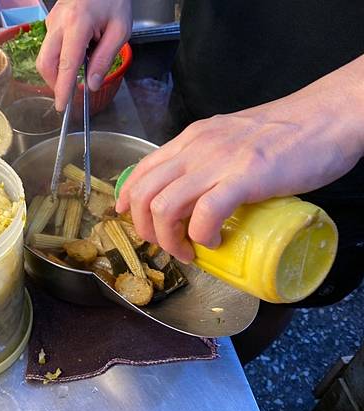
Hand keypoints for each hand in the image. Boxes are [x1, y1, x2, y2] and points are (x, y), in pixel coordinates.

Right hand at [36, 0, 130, 110]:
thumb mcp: (120, 29)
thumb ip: (105, 58)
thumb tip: (92, 84)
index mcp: (78, 25)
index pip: (66, 65)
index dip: (62, 89)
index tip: (61, 105)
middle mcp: (58, 23)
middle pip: (45, 63)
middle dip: (55, 83)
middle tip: (70, 91)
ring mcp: (52, 21)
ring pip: (45, 56)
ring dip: (59, 69)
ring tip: (82, 62)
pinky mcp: (51, 21)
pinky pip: (50, 46)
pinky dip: (60, 56)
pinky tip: (79, 48)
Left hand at [116, 56, 363, 262]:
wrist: (326, 116)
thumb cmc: (285, 131)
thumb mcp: (230, 139)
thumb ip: (209, 159)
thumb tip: (198, 194)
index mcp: (191, 139)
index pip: (141, 170)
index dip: (127, 199)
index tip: (128, 218)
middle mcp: (195, 148)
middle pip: (143, 193)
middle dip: (144, 229)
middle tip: (165, 245)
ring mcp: (218, 162)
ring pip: (164, 207)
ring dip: (169, 239)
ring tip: (187, 251)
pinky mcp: (244, 177)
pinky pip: (205, 213)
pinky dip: (202, 235)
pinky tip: (213, 241)